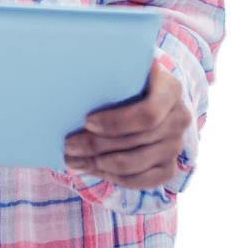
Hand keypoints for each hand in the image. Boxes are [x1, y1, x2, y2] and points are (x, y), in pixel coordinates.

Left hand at [63, 60, 192, 188]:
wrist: (153, 97)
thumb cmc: (131, 79)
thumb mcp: (127, 67)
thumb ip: (112, 66)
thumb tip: (74, 72)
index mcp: (171, 89)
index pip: (148, 113)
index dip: (116, 122)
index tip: (86, 120)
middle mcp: (179, 119)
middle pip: (136, 140)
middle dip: (96, 145)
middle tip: (67, 144)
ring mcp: (176, 146)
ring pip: (134, 164)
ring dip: (98, 164)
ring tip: (71, 159)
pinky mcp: (169, 168)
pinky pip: (140, 181)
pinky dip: (112, 178)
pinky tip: (90, 169)